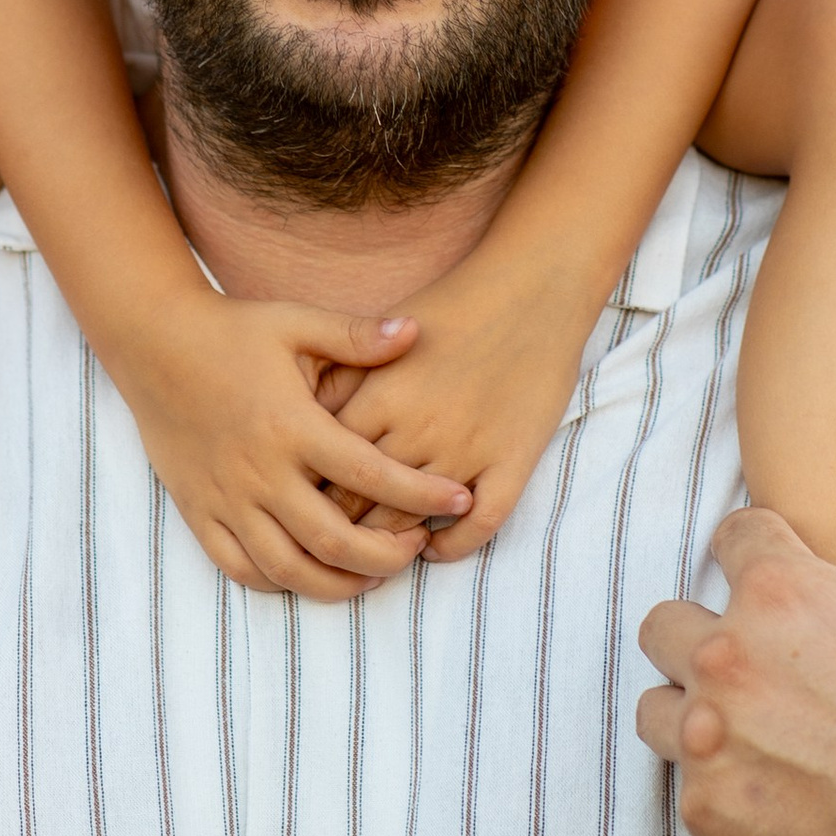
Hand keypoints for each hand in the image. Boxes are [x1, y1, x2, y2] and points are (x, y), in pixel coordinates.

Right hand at [110, 286, 472, 599]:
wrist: (152, 344)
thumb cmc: (232, 331)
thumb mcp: (295, 322)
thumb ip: (356, 336)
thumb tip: (416, 332)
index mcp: (291, 424)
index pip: (370, 474)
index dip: (421, 493)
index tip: (459, 498)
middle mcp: (259, 471)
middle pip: (333, 540)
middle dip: (386, 556)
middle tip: (416, 546)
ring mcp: (226, 498)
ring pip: (288, 568)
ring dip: (339, 582)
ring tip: (373, 571)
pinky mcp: (199, 512)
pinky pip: (240, 569)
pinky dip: (280, 582)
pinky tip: (313, 572)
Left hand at [324, 258, 603, 560]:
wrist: (533, 287)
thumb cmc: (454, 305)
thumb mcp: (381, 334)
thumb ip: (341, 374)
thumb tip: (302, 414)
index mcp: (379, 398)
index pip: (323, 467)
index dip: (307, 493)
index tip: (302, 502)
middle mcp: (417, 429)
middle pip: (359, 504)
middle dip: (339, 528)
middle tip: (332, 539)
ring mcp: (467, 449)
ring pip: (412, 521)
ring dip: (391, 543)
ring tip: (379, 548)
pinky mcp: (513, 460)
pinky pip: (479, 525)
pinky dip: (453, 546)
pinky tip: (437, 546)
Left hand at [636, 501, 835, 835]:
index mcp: (783, 592)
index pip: (734, 539)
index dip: (760, 556)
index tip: (775, 583)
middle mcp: (729, 657)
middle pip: (666, 625)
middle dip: (704, 641)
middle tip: (760, 674)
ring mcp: (710, 739)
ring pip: (656, 708)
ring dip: (692, 717)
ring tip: (750, 740)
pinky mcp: (708, 812)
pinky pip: (686, 790)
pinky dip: (724, 794)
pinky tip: (777, 802)